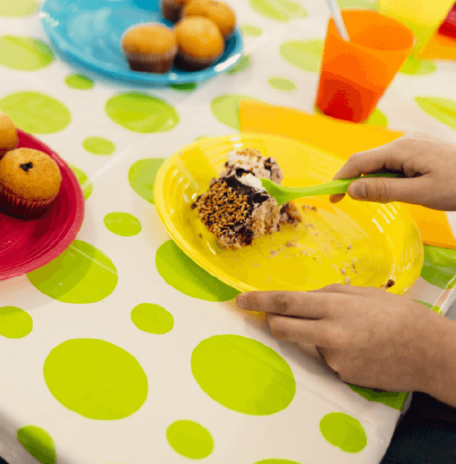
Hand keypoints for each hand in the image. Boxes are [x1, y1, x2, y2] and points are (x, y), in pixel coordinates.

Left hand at [236, 285, 445, 393]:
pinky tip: (360, 350)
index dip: (257, 301)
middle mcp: (329, 335)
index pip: (284, 303)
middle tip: (274, 316)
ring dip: (315, 337)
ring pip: (307, 343)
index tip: (239, 301)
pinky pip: (327, 360)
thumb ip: (328, 294)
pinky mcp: (342, 376)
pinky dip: (335, 352)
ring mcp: (335, 359)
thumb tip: (299, 298)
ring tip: (352, 334)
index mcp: (334, 308)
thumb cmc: (400, 317)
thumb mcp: (363, 294)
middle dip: (271, 321)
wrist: (431, 354)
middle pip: (281, 328)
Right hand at [330, 132, 455, 209]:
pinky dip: (392, 176)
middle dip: (361, 181)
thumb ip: (384, 191)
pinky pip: (396, 162)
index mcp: (401, 149)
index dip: (341, 179)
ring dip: (380, 181)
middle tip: (362, 204)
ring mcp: (414, 143)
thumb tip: (351, 190)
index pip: (358, 162)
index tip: (332, 197)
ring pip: (383, 163)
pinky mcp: (422, 149)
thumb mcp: (421, 194)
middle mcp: (404, 141)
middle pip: (370, 161)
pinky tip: (407, 189)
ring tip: (398, 198)